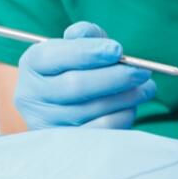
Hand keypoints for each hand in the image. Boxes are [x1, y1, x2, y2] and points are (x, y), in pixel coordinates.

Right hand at [14, 21, 156, 129]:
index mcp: (32, 64)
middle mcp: (32, 95)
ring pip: (92, 109)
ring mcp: (46, 122)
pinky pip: (100, 130)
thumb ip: (84, 34)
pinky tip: (132, 106)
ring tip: (146, 87)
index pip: (55, 56)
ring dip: (126, 97)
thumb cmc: (76, 67)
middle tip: (142, 71)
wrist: (65, 103)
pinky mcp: (65, 145)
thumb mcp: (78, 45)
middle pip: (75, 86)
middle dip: (115, 77)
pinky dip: (122, 115)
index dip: (88, 52)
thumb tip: (84, 33)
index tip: (118, 50)